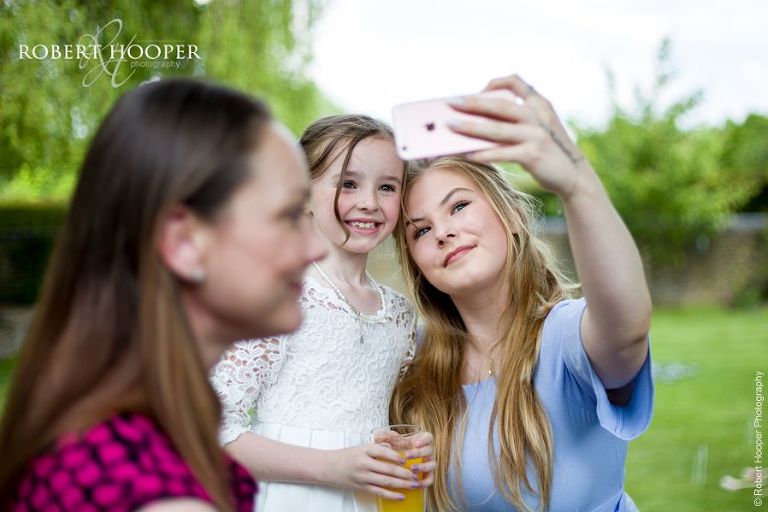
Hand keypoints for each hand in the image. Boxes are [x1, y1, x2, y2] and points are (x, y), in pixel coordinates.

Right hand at [321, 433, 435, 499]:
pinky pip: (379, 492)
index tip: (407, 460)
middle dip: (404, 473)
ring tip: (413, 485)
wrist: (327, 467)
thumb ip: (377, 448)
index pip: (383, 452)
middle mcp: (364, 463)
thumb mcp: (361, 447)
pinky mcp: (361, 487)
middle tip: (416, 475)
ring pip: (386, 481)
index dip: (396, 457)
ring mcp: (363, 477)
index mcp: (364, 450)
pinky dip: (391, 495)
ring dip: (402, 484)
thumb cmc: (346, 455)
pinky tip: (401, 496)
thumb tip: (396, 447)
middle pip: (388, 469)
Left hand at [447, 74, 586, 199]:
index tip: (478, 91)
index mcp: (539, 104)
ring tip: (452, 127)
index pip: (516, 82)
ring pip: (497, 129)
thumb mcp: (537, 129)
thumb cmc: (547, 152)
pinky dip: (484, 154)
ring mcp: (536, 134)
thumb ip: (516, 121)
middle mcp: (538, 115)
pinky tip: (468, 154)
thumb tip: (477, 123)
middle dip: (473, 103)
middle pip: (500, 105)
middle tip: (450, 104)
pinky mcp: (533, 154)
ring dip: (472, 128)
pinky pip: (502, 153)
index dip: (495, 83)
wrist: (573, 176)